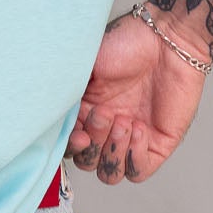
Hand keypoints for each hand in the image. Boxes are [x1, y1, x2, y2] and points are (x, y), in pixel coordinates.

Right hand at [67, 9, 208, 183]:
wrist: (166, 39)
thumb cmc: (125, 44)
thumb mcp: (83, 64)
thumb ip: (64, 91)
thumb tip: (45, 111)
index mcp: (84, 112)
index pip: (68, 146)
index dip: (70, 146)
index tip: (78, 132)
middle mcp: (106, 129)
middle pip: (86, 162)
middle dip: (93, 144)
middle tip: (105, 114)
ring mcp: (131, 138)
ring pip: (110, 173)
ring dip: (112, 154)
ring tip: (124, 122)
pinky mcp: (157, 143)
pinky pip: (139, 171)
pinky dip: (134, 157)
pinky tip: (139, 128)